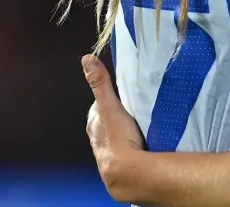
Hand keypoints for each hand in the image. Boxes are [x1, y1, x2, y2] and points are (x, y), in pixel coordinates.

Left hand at [82, 55, 144, 199]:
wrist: (126, 170)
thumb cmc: (117, 137)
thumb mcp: (110, 105)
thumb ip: (100, 83)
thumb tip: (86, 59)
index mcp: (94, 123)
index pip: (100, 105)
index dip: (112, 97)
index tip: (125, 93)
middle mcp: (97, 137)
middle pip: (109, 119)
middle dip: (120, 113)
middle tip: (136, 107)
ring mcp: (108, 149)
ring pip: (117, 133)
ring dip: (127, 128)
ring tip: (142, 122)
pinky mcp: (121, 160)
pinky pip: (127, 146)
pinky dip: (133, 141)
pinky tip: (143, 140)